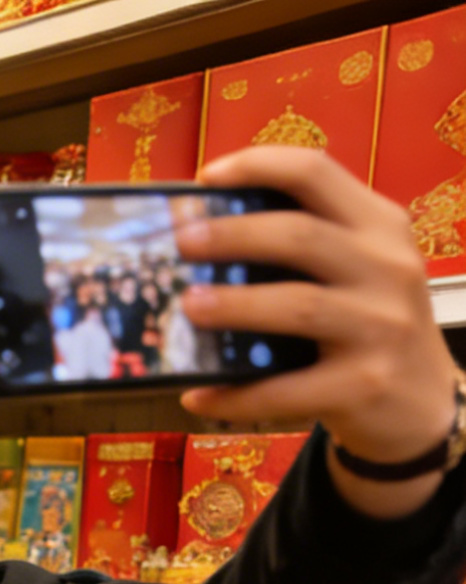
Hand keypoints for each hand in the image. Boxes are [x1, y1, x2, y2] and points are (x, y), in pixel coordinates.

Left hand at [175, 147, 458, 515]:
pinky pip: (287, 388)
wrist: (421, 399)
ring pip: (298, 306)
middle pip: (300, 236)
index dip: (257, 166)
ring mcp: (381, 326)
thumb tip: (198, 234)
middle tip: (180, 244)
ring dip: (234, 306)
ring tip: (186, 307)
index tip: (204, 179)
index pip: (316, 173)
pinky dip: (236, 394)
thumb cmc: (367, 323)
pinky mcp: (365, 383)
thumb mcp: (355, 268)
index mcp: (378, 225)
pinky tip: (197, 395)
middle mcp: (388, 266)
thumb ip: (302, 244)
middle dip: (231, 236)